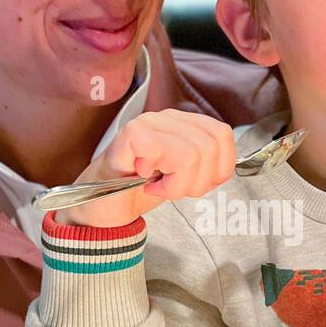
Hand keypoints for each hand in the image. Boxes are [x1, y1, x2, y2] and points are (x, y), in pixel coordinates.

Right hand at [55, 110, 236, 227]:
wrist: (100, 208)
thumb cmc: (137, 190)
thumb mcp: (182, 178)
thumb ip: (205, 165)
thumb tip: (225, 167)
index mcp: (183, 124)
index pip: (223, 135)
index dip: (219, 168)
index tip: (197, 184)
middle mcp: (167, 118)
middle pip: (211, 146)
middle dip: (197, 181)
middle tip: (173, 189)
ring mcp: (148, 123)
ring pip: (193, 153)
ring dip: (177, 184)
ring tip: (158, 187)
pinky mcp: (132, 134)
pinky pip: (166, 154)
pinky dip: (161, 180)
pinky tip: (144, 181)